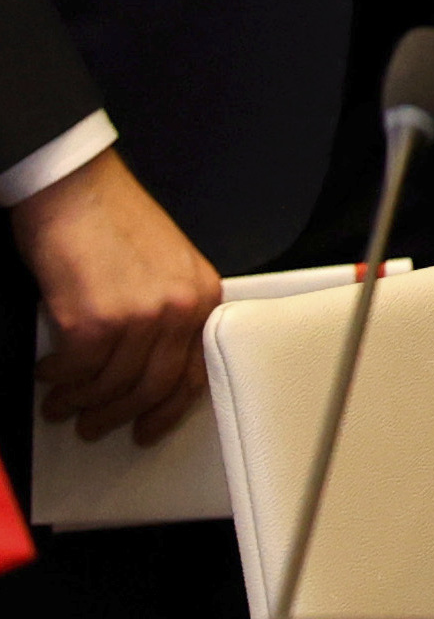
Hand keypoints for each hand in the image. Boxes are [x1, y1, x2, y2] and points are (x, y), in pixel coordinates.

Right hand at [13, 147, 222, 445]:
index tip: (149, 428)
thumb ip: (167, 312)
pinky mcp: (92, 323)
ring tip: (61, 405)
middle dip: (119, 415)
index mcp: (201, 295)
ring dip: (80, 402)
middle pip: (151, 387)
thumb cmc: (113, 221)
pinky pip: (75, 373)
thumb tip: (149, 364)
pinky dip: (57, 381)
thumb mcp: (166, 266)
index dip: (167, 409)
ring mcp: (136, 318)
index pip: (193, 371)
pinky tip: (47, 375)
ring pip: (109, 386)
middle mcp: (177, 310)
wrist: (76, 190)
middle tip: (95, 425)